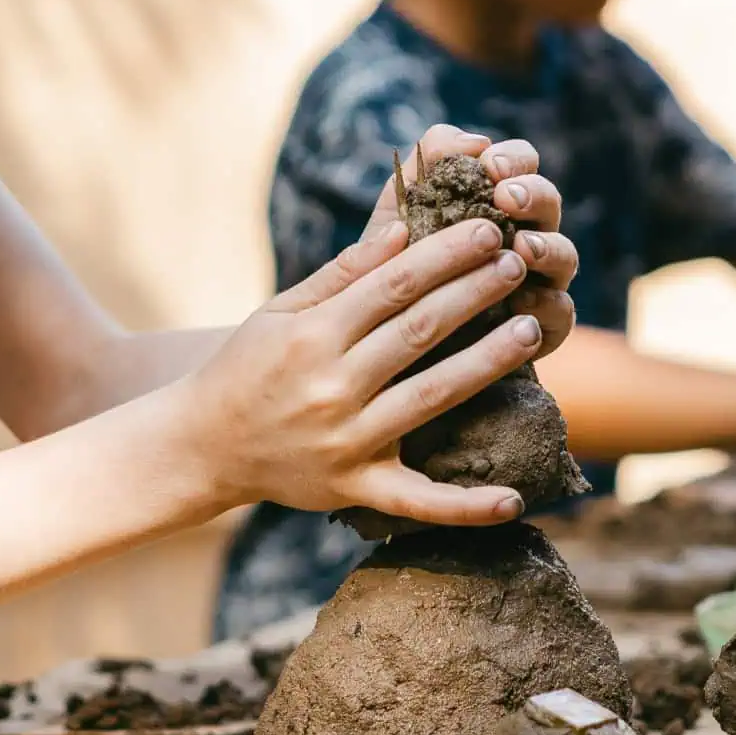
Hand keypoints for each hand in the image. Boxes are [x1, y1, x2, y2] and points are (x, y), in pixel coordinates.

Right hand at [175, 126, 576, 526]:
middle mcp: (332, 386)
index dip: (443, 255)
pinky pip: (418, 502)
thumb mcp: (281, 310)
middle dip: (474, 293)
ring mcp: (346, 441)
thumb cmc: (247, 365)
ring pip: (431, 396)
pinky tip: (511, 499)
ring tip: (532, 329)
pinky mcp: (354, 488)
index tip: (486, 229)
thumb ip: (343, 273)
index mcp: (312, 335)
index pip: (392, 285)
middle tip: (519, 263)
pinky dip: (465, 507)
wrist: (203, 444)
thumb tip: (402, 228)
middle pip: (419, 331)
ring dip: (487, 362)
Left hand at [355, 131, 578, 356]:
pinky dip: (547, 305)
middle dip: (533, 193)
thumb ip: (424, 167)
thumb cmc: (389, 275)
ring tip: (521, 247)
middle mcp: (521, 236)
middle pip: (549, 202)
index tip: (490, 166)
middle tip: (507, 197)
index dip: (513, 159)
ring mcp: (537, 282)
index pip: (519, 165)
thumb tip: (471, 141)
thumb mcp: (395, 217)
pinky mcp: (538, 330)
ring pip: (564, 254)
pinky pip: (561, 314)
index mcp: (491, 203)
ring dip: (547, 245)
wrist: (381, 350)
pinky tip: (521, 303)